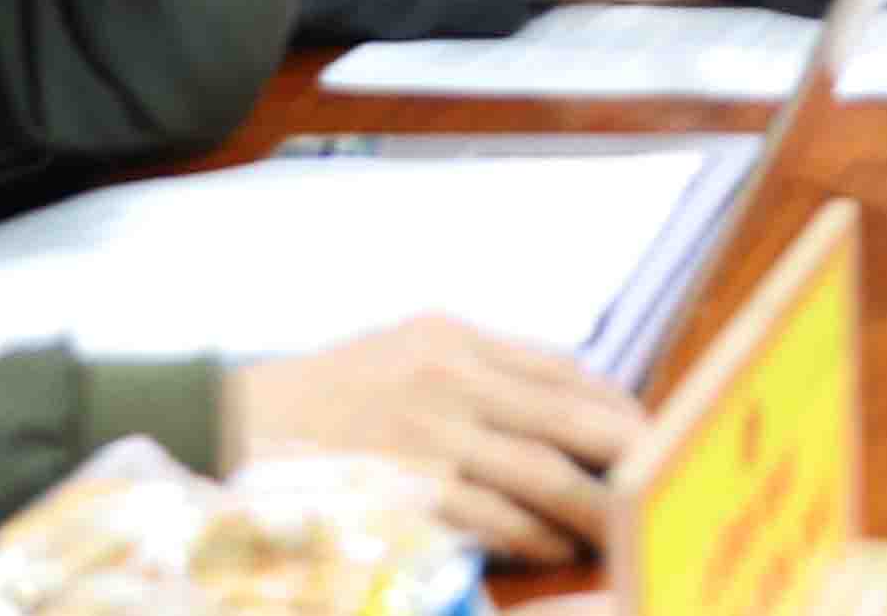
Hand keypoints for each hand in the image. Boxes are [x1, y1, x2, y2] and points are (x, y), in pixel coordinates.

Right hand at [229, 316, 645, 565]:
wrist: (224, 429)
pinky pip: (490, 516)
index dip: (612, 403)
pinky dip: (529, 534)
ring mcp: (426, 436)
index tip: (645, 430)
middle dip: (626, 451)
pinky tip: (551, 547)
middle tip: (662, 477)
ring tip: (619, 526)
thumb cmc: (319, 397)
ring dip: (590, 506)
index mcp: (451, 338)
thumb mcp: (400, 351)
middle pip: (569, 417)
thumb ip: (474, 367)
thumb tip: (556, 397)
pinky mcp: (404, 490)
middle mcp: (447, 379)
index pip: (560, 369)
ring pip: (541, 473)